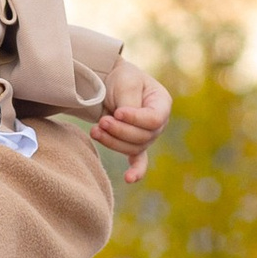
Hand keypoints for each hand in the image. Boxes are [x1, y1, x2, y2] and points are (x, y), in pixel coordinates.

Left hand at [93, 65, 169, 181]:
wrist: (107, 81)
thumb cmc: (120, 78)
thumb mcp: (127, 83)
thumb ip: (130, 103)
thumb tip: (124, 121)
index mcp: (161, 104)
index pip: (154, 120)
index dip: (135, 119)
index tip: (117, 112)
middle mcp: (158, 123)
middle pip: (143, 137)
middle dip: (120, 131)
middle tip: (102, 121)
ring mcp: (146, 135)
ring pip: (133, 148)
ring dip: (112, 141)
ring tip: (95, 130)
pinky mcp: (133, 144)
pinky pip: (138, 160)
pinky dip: (135, 170)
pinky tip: (129, 179)